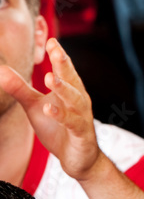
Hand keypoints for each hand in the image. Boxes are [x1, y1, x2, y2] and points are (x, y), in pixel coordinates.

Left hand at [0, 39, 103, 181]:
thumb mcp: (35, 106)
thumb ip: (20, 88)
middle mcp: (79, 100)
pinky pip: (72, 122)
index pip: (65, 70)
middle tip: (55, 51)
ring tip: (51, 78)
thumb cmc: (59, 128)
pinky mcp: (81, 133)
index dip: (59, 55)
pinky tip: (49, 109)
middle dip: (64, 65)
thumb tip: (1, 70)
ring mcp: (82, 116)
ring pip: (75, 100)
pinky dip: (62, 115)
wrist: (79, 157)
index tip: (51, 41)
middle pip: (72, 80)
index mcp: (70, 91)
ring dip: (64, 89)